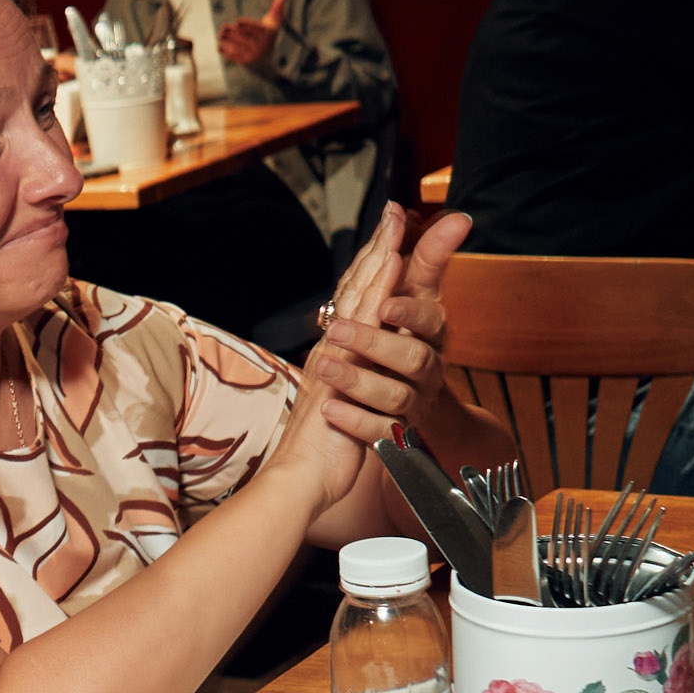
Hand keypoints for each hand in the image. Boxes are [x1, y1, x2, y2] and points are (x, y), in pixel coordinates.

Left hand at [216, 0, 289, 69]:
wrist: (267, 60)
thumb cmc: (268, 34)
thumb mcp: (275, 21)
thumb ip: (277, 7)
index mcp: (268, 33)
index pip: (257, 29)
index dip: (247, 25)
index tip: (238, 22)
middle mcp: (262, 45)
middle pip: (245, 37)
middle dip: (233, 32)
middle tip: (224, 28)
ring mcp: (254, 55)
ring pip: (239, 47)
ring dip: (228, 41)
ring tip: (220, 35)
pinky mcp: (246, 62)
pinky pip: (235, 56)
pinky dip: (226, 51)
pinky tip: (220, 46)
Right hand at [267, 204, 404, 508]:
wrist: (299, 480)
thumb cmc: (322, 454)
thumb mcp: (345, 412)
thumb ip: (354, 389)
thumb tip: (361, 379)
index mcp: (334, 358)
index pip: (355, 304)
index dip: (371, 269)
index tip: (387, 234)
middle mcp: (332, 350)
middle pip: (356, 291)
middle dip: (376, 250)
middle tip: (392, 212)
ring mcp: (334, 357)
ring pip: (358, 300)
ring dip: (377, 262)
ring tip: (394, 228)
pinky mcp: (339, 369)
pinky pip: (362, 321)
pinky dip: (376, 293)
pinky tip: (390, 273)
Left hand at [304, 209, 470, 444]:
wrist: (408, 410)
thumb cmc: (403, 345)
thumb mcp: (406, 302)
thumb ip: (408, 260)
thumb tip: (395, 210)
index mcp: (429, 333)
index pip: (428, 318)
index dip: (410, 309)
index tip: (387, 303)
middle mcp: (425, 367)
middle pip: (410, 357)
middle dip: (374, 343)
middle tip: (338, 331)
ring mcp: (412, 403)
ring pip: (393, 397)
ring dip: (357, 380)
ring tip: (322, 367)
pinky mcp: (396, 436)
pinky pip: (380, 433)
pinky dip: (356, 422)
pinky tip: (330, 410)